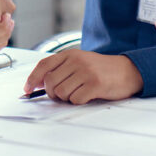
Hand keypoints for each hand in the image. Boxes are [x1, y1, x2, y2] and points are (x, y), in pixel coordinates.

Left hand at [23, 49, 143, 104]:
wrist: (128, 71)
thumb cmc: (102, 70)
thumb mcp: (81, 62)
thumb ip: (62, 69)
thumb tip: (39, 84)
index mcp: (71, 54)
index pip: (44, 65)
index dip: (32, 79)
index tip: (27, 90)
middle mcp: (77, 60)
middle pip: (50, 83)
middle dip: (53, 93)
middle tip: (64, 94)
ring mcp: (86, 72)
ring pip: (61, 93)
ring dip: (67, 98)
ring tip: (79, 92)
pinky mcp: (95, 84)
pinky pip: (75, 99)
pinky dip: (79, 101)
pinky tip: (88, 95)